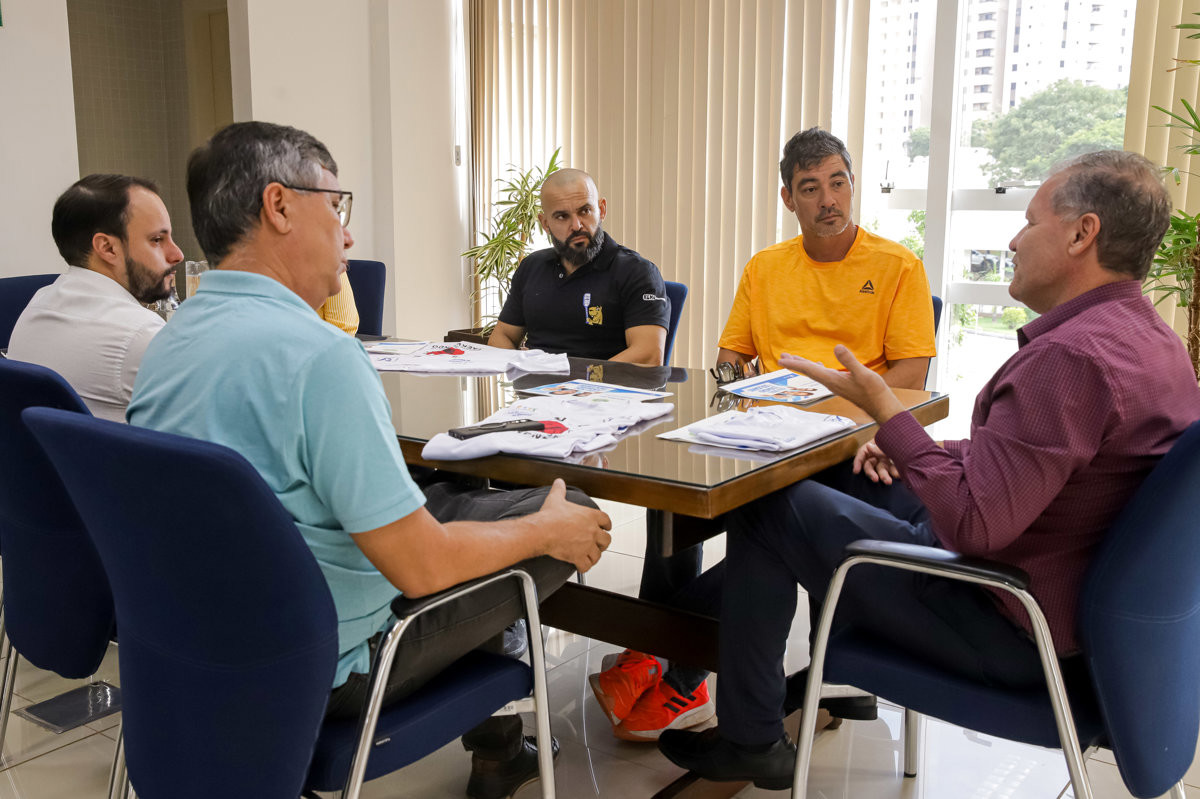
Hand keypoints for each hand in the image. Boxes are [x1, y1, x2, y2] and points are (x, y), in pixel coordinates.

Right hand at [537, 479, 612, 572]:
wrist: (542, 531)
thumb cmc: (550, 517)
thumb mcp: (556, 499)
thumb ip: (559, 489)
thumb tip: (558, 482)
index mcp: (590, 516)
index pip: (606, 520)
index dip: (607, 525)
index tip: (606, 527)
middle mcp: (592, 531)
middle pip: (606, 540)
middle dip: (603, 543)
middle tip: (599, 544)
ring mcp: (587, 544)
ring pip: (598, 554)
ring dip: (594, 556)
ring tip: (590, 556)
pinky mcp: (579, 556)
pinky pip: (586, 565)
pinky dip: (584, 566)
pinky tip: (581, 565)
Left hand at [778, 346, 904, 423]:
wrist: (882, 407)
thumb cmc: (874, 392)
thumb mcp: (863, 373)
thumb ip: (849, 361)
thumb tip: (837, 347)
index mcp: (833, 380)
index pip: (810, 370)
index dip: (795, 364)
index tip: (782, 360)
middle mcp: (832, 383)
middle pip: (809, 372)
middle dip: (795, 364)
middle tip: (782, 357)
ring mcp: (837, 385)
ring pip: (816, 374)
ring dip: (804, 366)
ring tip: (795, 359)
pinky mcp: (843, 385)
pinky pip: (825, 375)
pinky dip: (818, 369)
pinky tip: (819, 366)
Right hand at [853, 439, 898, 484]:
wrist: (909, 438)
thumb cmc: (895, 437)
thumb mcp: (885, 441)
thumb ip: (878, 447)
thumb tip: (868, 446)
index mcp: (872, 447)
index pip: (861, 454)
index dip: (857, 463)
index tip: (856, 471)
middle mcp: (876, 455)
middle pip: (870, 466)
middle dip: (871, 473)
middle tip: (875, 479)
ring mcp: (885, 461)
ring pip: (881, 471)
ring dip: (884, 477)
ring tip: (888, 481)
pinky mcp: (894, 465)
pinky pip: (893, 471)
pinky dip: (895, 473)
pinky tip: (898, 475)